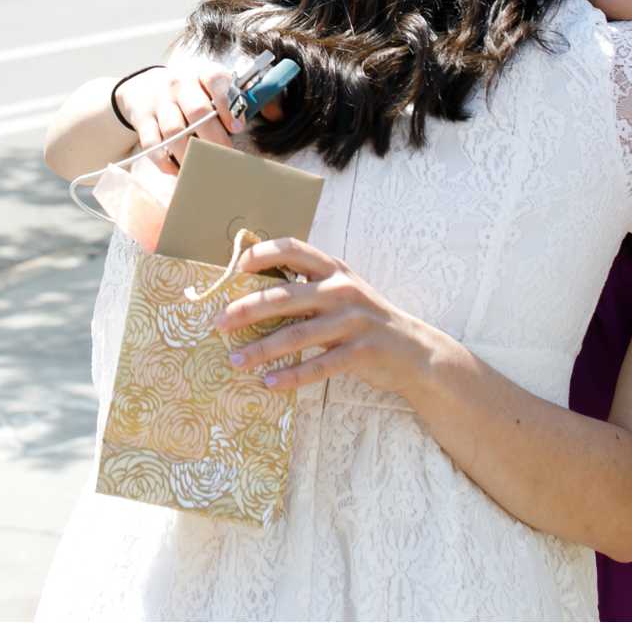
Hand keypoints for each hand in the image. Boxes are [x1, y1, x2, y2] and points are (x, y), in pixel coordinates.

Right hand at [115, 59, 240, 173]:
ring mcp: (158, 102)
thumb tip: (243, 123)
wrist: (145, 87)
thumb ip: (228, 100)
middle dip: (214, 138)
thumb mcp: (207, 87)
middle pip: (197, 111)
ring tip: (203, 168)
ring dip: (190, 154)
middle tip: (225, 158)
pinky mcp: (142, 120)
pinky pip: (152, 144)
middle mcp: (179, 85)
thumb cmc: (188, 92)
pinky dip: (165, 161)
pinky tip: (178, 170)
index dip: (227, 105)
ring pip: (175, 131)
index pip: (215, 80)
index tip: (237, 128)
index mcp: (200, 74)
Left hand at [214, 238, 435, 398]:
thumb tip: (255, 292)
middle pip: (286, 295)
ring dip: (261, 349)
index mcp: (335, 270)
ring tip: (235, 361)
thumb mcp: (342, 292)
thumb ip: (309, 288)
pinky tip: (269, 383)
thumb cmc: (365, 319)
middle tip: (219, 322)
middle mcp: (342, 290)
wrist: (412, 350)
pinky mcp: (360, 351)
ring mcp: (352, 321)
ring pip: (297, 335)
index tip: (238, 267)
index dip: (264, 253)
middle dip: (248, 309)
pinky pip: (319, 366)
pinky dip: (292, 376)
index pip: (295, 248)